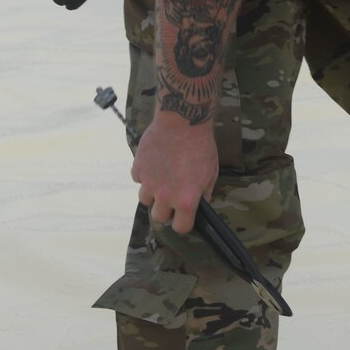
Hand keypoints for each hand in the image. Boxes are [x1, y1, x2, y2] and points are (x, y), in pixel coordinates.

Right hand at [133, 111, 218, 233]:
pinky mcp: (138, 168)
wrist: (183, 122)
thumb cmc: (201, 146)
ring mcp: (148, 182)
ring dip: (153, 193)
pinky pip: (138, 179)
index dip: (183, 223)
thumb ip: (204, 193)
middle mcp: (165, 195)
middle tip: (172, 197)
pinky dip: (145, 175)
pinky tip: (156, 163)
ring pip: (145, 199)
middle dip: (166, 210)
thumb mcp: (211, 173)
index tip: (185, 217)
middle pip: (159, 217)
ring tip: (164, 178)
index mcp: (186, 199)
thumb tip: (200, 206)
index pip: (180, 227)